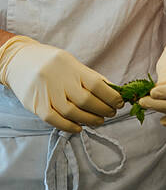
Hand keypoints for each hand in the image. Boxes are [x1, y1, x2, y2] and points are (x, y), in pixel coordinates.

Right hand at [0, 36, 121, 132]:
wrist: (21, 61)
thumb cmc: (54, 64)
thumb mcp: (73, 64)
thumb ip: (91, 78)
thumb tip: (113, 91)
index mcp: (73, 68)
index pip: (97, 84)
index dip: (111, 96)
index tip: (120, 103)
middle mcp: (60, 80)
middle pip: (86, 100)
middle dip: (103, 109)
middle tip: (111, 113)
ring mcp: (47, 93)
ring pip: (72, 112)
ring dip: (89, 119)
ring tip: (100, 121)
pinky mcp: (36, 105)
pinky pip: (54, 120)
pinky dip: (68, 126)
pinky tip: (79, 128)